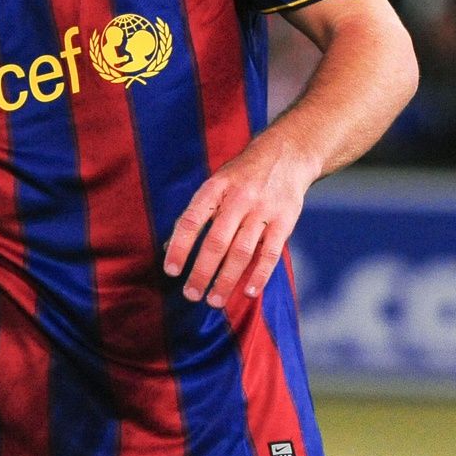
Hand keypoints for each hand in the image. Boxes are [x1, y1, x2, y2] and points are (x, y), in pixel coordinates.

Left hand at [162, 136, 317, 308]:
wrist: (287, 154)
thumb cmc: (242, 175)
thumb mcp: (216, 183)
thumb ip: (196, 214)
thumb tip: (169, 247)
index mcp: (216, 187)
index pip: (192, 220)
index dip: (179, 246)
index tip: (171, 271)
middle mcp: (238, 198)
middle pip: (216, 242)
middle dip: (202, 272)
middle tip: (190, 294)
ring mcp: (263, 210)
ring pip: (241, 252)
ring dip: (226, 280)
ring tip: (214, 301)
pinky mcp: (284, 221)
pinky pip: (270, 253)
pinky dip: (259, 275)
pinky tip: (247, 292)